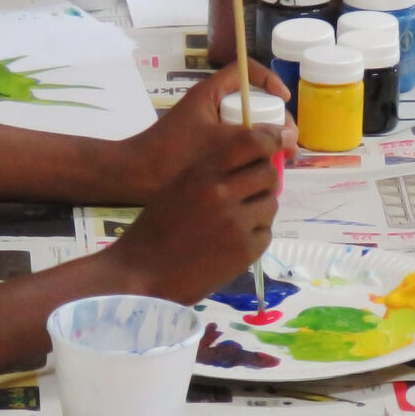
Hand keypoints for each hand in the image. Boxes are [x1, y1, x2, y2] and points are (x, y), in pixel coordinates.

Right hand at [105, 123, 282, 303]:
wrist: (143, 273)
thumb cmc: (155, 228)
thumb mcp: (178, 187)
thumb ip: (212, 173)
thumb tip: (251, 163)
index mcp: (202, 172)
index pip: (251, 142)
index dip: (267, 142)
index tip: (271, 147)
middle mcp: (222, 192)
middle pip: (268, 174)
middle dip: (264, 182)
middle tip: (252, 193)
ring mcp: (236, 223)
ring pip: (270, 204)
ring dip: (259, 211)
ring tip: (236, 223)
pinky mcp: (245, 250)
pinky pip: (265, 234)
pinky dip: (254, 237)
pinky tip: (232, 244)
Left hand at [114, 61, 293, 202]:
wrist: (135, 178)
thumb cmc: (173, 155)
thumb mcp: (221, 143)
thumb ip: (257, 138)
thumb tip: (290, 137)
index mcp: (210, 94)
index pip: (245, 70)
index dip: (269, 80)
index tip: (284, 100)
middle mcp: (210, 106)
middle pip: (252, 103)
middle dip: (274, 120)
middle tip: (288, 144)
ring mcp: (207, 127)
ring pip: (246, 127)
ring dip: (265, 141)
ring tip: (280, 161)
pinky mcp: (205, 148)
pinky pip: (235, 144)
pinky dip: (250, 155)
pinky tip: (261, 173)